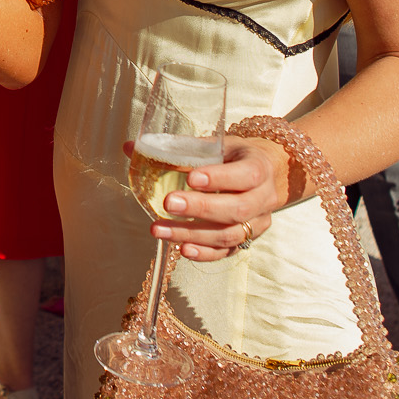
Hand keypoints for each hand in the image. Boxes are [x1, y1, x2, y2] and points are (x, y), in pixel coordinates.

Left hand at [132, 136, 287, 261]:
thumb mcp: (216, 144)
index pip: (246, 174)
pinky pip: (227, 252)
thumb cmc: (235, 157)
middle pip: (237, 209)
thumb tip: (130, 147)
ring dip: (192, 234)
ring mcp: (258, 222)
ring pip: (230, 235)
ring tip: (159, 229)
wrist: (268, 174)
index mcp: (259, 167)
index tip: (191, 178)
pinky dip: (204, 253)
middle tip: (169, 203)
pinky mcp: (248, 240)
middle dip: (200, 208)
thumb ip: (179, 147)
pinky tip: (181, 249)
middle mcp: (263, 198)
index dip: (219, 178)